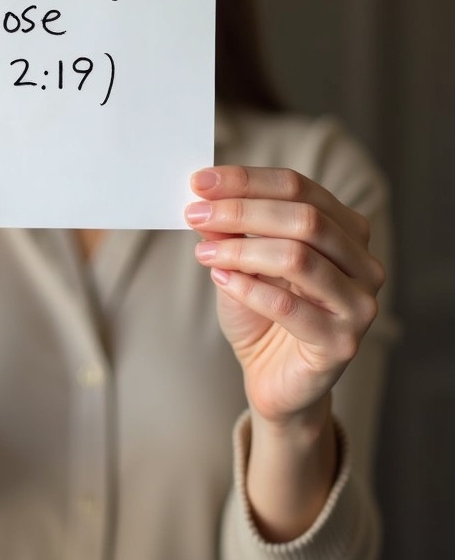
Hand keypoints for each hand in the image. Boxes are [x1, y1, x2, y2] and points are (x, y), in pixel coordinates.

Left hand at [185, 166, 384, 425]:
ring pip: (298, 258)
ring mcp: (359, 304)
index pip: (298, 188)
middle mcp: (363, 263)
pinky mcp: (342, 343)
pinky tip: (221, 281)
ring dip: (241, 250)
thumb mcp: (242, 262)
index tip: (200, 182)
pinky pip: (290, 307)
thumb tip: (205, 197)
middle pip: (304, 219)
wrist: (274, 378)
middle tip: (195, 214)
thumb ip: (231, 231)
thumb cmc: (263, 314)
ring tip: (204, 252)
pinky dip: (249, 289)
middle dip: (241, 211)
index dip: (247, 180)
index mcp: (346, 230)